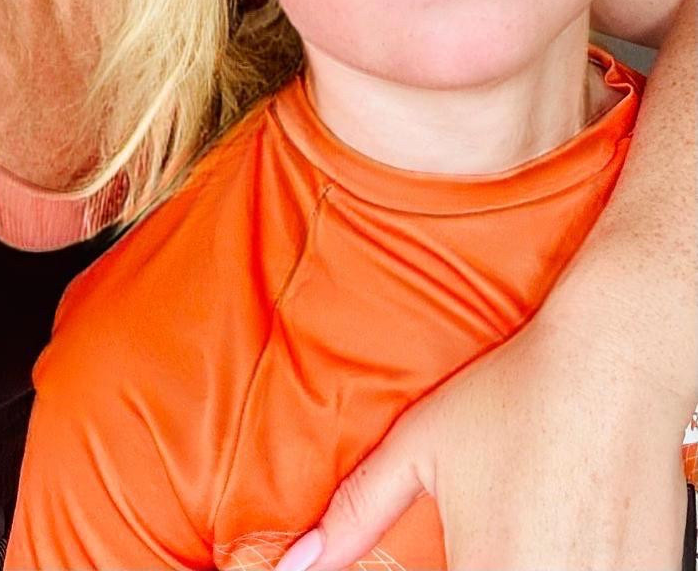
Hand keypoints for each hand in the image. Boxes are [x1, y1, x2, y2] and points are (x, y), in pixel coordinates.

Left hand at [275, 311, 688, 570]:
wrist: (615, 362)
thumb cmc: (518, 395)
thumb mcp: (420, 446)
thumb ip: (357, 512)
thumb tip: (298, 562)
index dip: (453, 565)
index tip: (462, 543)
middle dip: (492, 556)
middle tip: (501, 517)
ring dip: (539, 552)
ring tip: (541, 509)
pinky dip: (584, 554)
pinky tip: (576, 517)